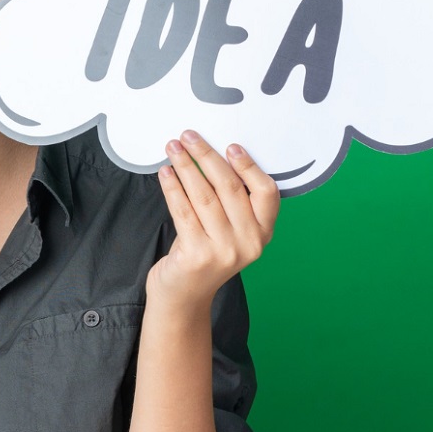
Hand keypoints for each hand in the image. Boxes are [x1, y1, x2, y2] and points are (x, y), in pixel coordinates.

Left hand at [148, 130, 279, 311]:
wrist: (184, 295)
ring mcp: (224, 250)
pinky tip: (165, 173)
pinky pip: (183, 211)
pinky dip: (173, 188)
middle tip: (189, 136)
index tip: (230, 145)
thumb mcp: (228, 230)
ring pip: (204, 196)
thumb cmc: (204, 253)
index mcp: (263, 233)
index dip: (249, 166)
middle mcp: (248, 243)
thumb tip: (211, 155)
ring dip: (186, 167)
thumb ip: (230, 202)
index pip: (267, 192)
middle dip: (207, 156)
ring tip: (173, 148)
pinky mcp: (197, 255)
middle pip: (230, 188)